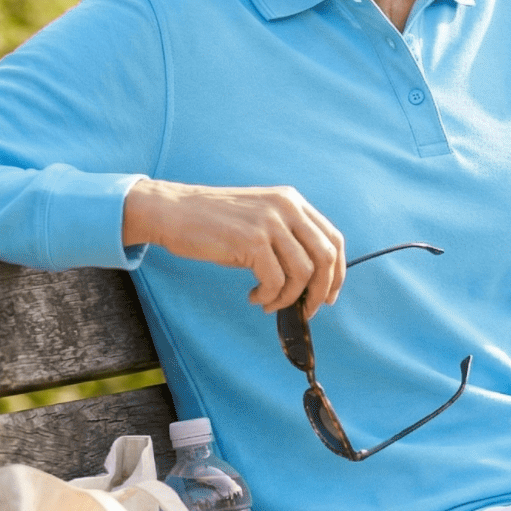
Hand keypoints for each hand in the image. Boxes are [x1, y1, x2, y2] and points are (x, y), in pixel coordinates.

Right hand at [122, 179, 344, 315]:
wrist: (174, 211)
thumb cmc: (215, 222)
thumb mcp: (259, 218)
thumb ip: (287, 237)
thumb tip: (312, 280)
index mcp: (292, 201)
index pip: (333, 239)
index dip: (337, 272)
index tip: (329, 295)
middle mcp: (286, 207)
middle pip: (325, 257)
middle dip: (320, 291)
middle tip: (306, 310)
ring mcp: (270, 222)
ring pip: (303, 273)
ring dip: (288, 298)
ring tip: (269, 303)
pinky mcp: (252, 240)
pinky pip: (275, 281)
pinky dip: (268, 297)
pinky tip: (253, 297)